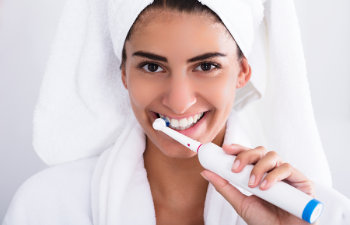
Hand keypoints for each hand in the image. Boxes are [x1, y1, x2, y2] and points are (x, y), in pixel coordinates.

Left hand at [200, 144, 315, 224]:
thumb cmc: (264, 221)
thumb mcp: (240, 203)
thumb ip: (224, 187)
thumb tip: (205, 172)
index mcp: (259, 173)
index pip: (248, 155)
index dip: (237, 148)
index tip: (225, 149)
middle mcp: (273, 171)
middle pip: (259, 151)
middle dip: (245, 155)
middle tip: (235, 169)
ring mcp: (287, 175)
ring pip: (272, 156)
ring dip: (259, 167)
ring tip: (252, 184)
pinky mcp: (301, 181)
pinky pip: (287, 168)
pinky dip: (274, 175)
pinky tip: (266, 187)